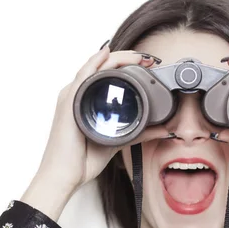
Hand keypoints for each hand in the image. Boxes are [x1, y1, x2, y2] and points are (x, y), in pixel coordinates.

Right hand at [22, 46, 168, 219]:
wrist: (65, 174)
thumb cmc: (82, 160)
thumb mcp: (118, 141)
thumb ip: (139, 133)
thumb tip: (164, 129)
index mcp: (87, 101)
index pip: (107, 75)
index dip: (128, 66)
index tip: (149, 65)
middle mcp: (78, 95)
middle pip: (102, 66)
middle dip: (127, 58)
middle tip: (149, 58)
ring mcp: (72, 96)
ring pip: (95, 66)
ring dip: (117, 57)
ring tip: (138, 56)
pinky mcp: (69, 101)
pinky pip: (83, 75)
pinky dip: (95, 62)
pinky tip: (106, 53)